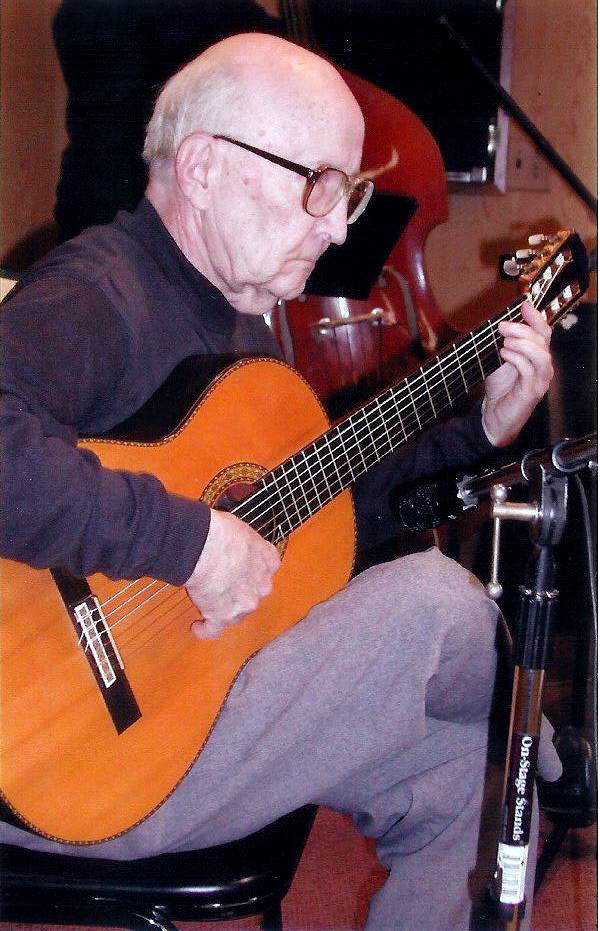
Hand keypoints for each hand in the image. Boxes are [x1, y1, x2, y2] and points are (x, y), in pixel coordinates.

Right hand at [185, 509, 279, 638]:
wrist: (204, 547)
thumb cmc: (220, 532)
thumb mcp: (243, 530)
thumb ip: (246, 545)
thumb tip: (235, 543)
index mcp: (269, 561)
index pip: (266, 570)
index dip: (253, 572)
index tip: (243, 572)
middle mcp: (262, 586)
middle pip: (252, 594)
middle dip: (239, 592)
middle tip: (221, 585)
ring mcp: (245, 604)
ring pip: (236, 613)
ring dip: (224, 610)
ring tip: (207, 606)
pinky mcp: (223, 617)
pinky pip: (214, 630)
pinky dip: (206, 629)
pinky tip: (198, 627)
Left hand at [482, 301, 552, 446]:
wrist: (493, 417)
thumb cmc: (499, 389)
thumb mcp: (499, 360)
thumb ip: (503, 343)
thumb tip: (498, 323)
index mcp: (537, 356)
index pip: (543, 332)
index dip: (535, 317)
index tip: (523, 304)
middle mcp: (543, 367)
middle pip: (542, 340)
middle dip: (522, 329)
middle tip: (502, 326)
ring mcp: (540, 380)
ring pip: (541, 355)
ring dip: (522, 343)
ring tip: (504, 342)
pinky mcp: (532, 392)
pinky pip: (530, 370)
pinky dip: (517, 359)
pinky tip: (504, 354)